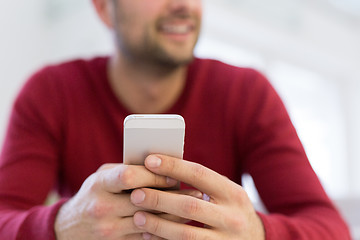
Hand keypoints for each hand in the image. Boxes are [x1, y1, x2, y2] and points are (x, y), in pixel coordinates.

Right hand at [54, 163, 200, 239]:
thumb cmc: (93, 195)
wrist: (68, 229)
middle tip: (194, 193)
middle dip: (172, 196)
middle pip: (144, 201)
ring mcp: (108, 230)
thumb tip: (161, 166)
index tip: (174, 176)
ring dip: (174, 216)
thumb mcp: (102, 177)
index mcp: (100, 185)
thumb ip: (126, 170)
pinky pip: (146, 239)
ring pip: (150, 223)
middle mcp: (102, 208)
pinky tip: (177, 224)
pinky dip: (163, 231)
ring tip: (192, 209)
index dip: (154, 175)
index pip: (129, 176)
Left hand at [130, 155, 264, 239]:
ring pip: (185, 233)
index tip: (149, 161)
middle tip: (136, 193)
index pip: (200, 174)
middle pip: (189, 205)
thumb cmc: (232, 210)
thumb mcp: (227, 193)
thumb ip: (204, 182)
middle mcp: (232, 217)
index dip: (173, 166)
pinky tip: (148, 235)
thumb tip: (165, 167)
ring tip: (137, 216)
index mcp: (233, 193)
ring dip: (158, 224)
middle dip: (159, 199)